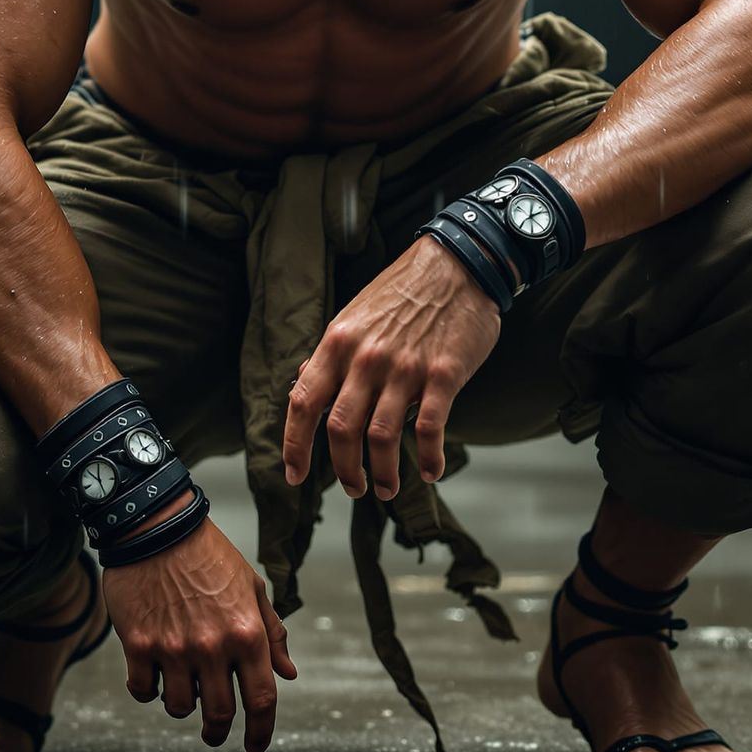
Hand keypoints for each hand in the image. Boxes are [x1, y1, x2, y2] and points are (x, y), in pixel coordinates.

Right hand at [100, 505, 296, 751]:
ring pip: (179, 708)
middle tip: (215, 733)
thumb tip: (288, 674)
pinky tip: (153, 676)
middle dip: (219, 732)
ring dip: (182, 706)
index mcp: (247, 632)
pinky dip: (149, 691)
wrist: (159, 527)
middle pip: (220, 715)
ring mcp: (174, 648)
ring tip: (182, 687)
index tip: (255, 746)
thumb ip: (271, 633)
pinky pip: (143, 691)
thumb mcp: (251, 586)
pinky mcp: (140, 645)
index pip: (262, 700)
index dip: (262, 732)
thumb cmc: (209, 554)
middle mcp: (213, 646)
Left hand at [281, 234, 501, 499]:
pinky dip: (428, 458)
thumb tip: (302, 383)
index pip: (304, 402)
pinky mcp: (444, 374)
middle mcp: (366, 357)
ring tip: (386, 488)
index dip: (294, 445)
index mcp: (338, 342)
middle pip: (341, 429)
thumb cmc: (403, 292)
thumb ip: (331, 354)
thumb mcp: (354, 315)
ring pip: (382, 437)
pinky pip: (431, 428)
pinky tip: (430, 471)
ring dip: (383, 473)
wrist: (457, 263)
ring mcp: (405, 367)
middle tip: (353, 488)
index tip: (294, 475)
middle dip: (344, 469)